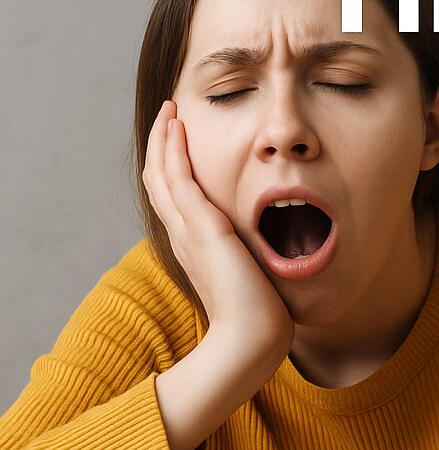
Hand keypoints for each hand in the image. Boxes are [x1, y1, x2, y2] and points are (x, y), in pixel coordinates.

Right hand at [143, 99, 293, 347]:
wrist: (252, 338)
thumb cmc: (259, 313)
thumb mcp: (251, 274)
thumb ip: (251, 257)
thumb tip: (267, 250)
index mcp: (195, 245)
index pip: (174, 197)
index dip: (171, 165)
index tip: (179, 138)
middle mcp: (185, 235)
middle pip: (160, 180)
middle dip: (163, 145)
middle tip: (170, 114)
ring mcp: (189, 231)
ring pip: (163, 173)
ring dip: (165, 138)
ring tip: (171, 111)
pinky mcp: (202, 227)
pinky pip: (179, 179)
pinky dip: (174, 150)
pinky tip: (179, 128)